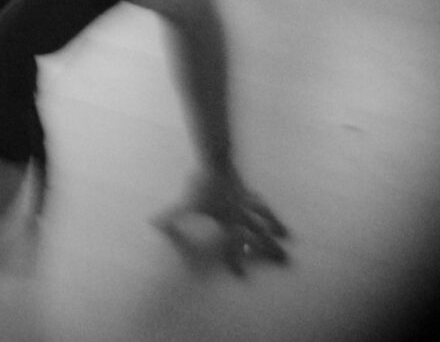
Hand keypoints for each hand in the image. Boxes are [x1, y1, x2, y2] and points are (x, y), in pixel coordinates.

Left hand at [153, 167, 289, 275]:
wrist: (216, 162)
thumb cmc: (200, 186)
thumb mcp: (185, 204)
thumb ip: (171, 217)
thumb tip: (153, 224)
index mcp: (227, 223)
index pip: (232, 247)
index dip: (235, 262)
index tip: (241, 276)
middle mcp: (241, 215)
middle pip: (259, 235)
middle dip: (271, 248)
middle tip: (285, 260)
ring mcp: (246, 201)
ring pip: (265, 218)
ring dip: (275, 226)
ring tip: (286, 235)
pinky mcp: (246, 189)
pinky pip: (260, 200)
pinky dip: (266, 207)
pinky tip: (269, 208)